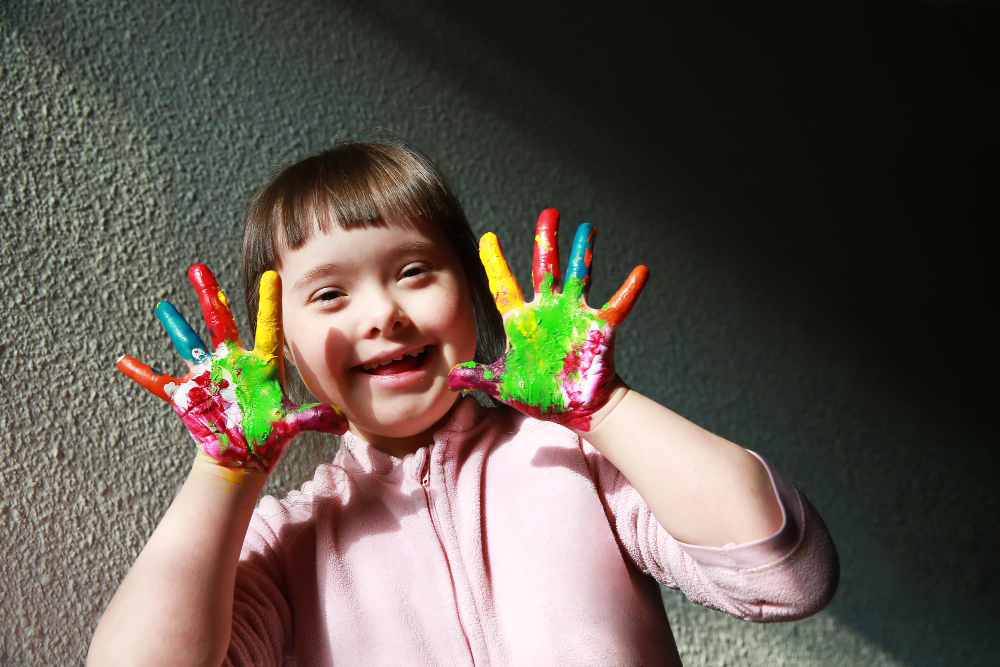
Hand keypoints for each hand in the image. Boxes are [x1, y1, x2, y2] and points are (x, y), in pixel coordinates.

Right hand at [116, 265, 347, 472]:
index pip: (268, 327)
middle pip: (221, 323)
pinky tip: (125, 361)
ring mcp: (208, 376)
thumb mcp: (291, 426)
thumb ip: (313, 420)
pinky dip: (143, 374)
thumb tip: (342, 420)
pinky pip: (161, 383)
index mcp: (261, 365)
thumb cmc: (269, 436)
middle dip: (210, 296)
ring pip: (189, 343)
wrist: (244, 453)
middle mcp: (233, 362)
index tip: (271, 274)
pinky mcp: (189, 395)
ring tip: (163, 306)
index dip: (269, 303)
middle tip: (198, 268)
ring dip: (175, 326)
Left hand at [448, 208, 648, 430]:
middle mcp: (549, 311)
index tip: (488, 237)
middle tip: (550, 213)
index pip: (504, 286)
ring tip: (588, 227)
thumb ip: (477, 376)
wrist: (576, 410)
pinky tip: (641, 271)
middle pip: (545, 267)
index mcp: (523, 321)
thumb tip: (449, 378)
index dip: (495, 262)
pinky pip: (617, 306)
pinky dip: (629, 290)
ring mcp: (575, 316)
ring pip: (579, 275)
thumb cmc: (541, 395)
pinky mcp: (599, 329)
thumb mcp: (504, 385)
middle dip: (547, 240)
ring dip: (583, 251)